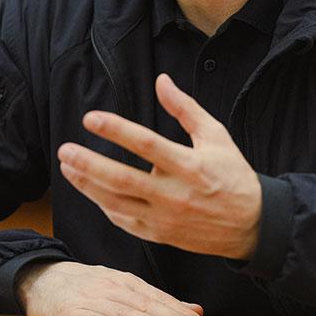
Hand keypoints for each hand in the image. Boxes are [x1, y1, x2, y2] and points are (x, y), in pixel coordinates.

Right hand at [16, 260, 204, 315]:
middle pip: (147, 305)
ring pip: (126, 312)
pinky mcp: (73, 312)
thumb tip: (194, 309)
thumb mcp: (123, 286)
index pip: (158, 297)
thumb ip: (157, 300)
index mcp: (127, 282)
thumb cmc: (87, 287)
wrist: (43, 278)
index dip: (178, 310)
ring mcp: (93, 299)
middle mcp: (113, 288)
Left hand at [58, 73, 262, 259]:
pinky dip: (104, 205)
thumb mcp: (216, 136)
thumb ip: (185, 108)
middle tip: (65, 150)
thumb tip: (161, 81)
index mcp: (190, 166)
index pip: (146, 144)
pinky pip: (124, 221)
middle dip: (89, 164)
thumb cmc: (232, 174)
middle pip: (122, 179)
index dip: (116, 130)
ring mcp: (165, 218)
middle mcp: (174, 194)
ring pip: (117, 203)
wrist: (250, 225)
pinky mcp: (159, 235)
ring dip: (88, 185)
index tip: (91, 118)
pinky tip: (90, 190)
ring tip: (68, 168)